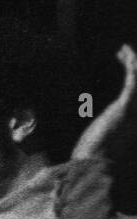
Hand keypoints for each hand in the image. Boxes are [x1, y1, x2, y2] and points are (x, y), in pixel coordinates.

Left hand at [73, 44, 136, 160]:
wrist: (93, 167)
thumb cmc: (92, 160)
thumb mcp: (97, 144)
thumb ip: (98, 136)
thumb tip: (85, 145)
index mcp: (133, 123)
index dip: (136, 82)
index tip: (128, 70)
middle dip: (136, 70)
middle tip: (125, 56)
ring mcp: (134, 110)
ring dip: (133, 63)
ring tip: (123, 51)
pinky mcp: (126, 106)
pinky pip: (133, 78)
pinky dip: (131, 63)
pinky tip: (124, 52)